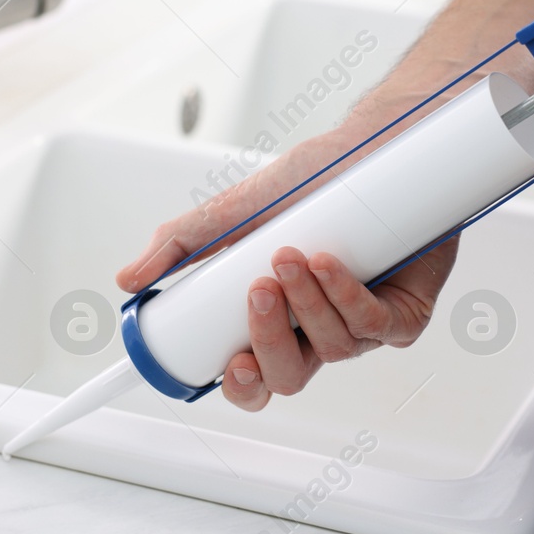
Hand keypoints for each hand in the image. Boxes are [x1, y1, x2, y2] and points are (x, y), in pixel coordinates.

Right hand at [115, 116, 455, 410]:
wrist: (369, 147)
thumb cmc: (311, 183)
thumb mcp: (234, 212)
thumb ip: (181, 243)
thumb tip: (129, 277)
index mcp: (278, 321)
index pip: (255, 377)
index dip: (242, 385)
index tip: (230, 365)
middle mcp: (320, 331)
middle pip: (290, 376)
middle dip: (269, 341)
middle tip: (258, 292)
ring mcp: (364, 325)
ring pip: (333, 348)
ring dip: (308, 305)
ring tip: (291, 255)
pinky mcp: (405, 312)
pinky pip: (376, 325)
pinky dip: (347, 297)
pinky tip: (329, 263)